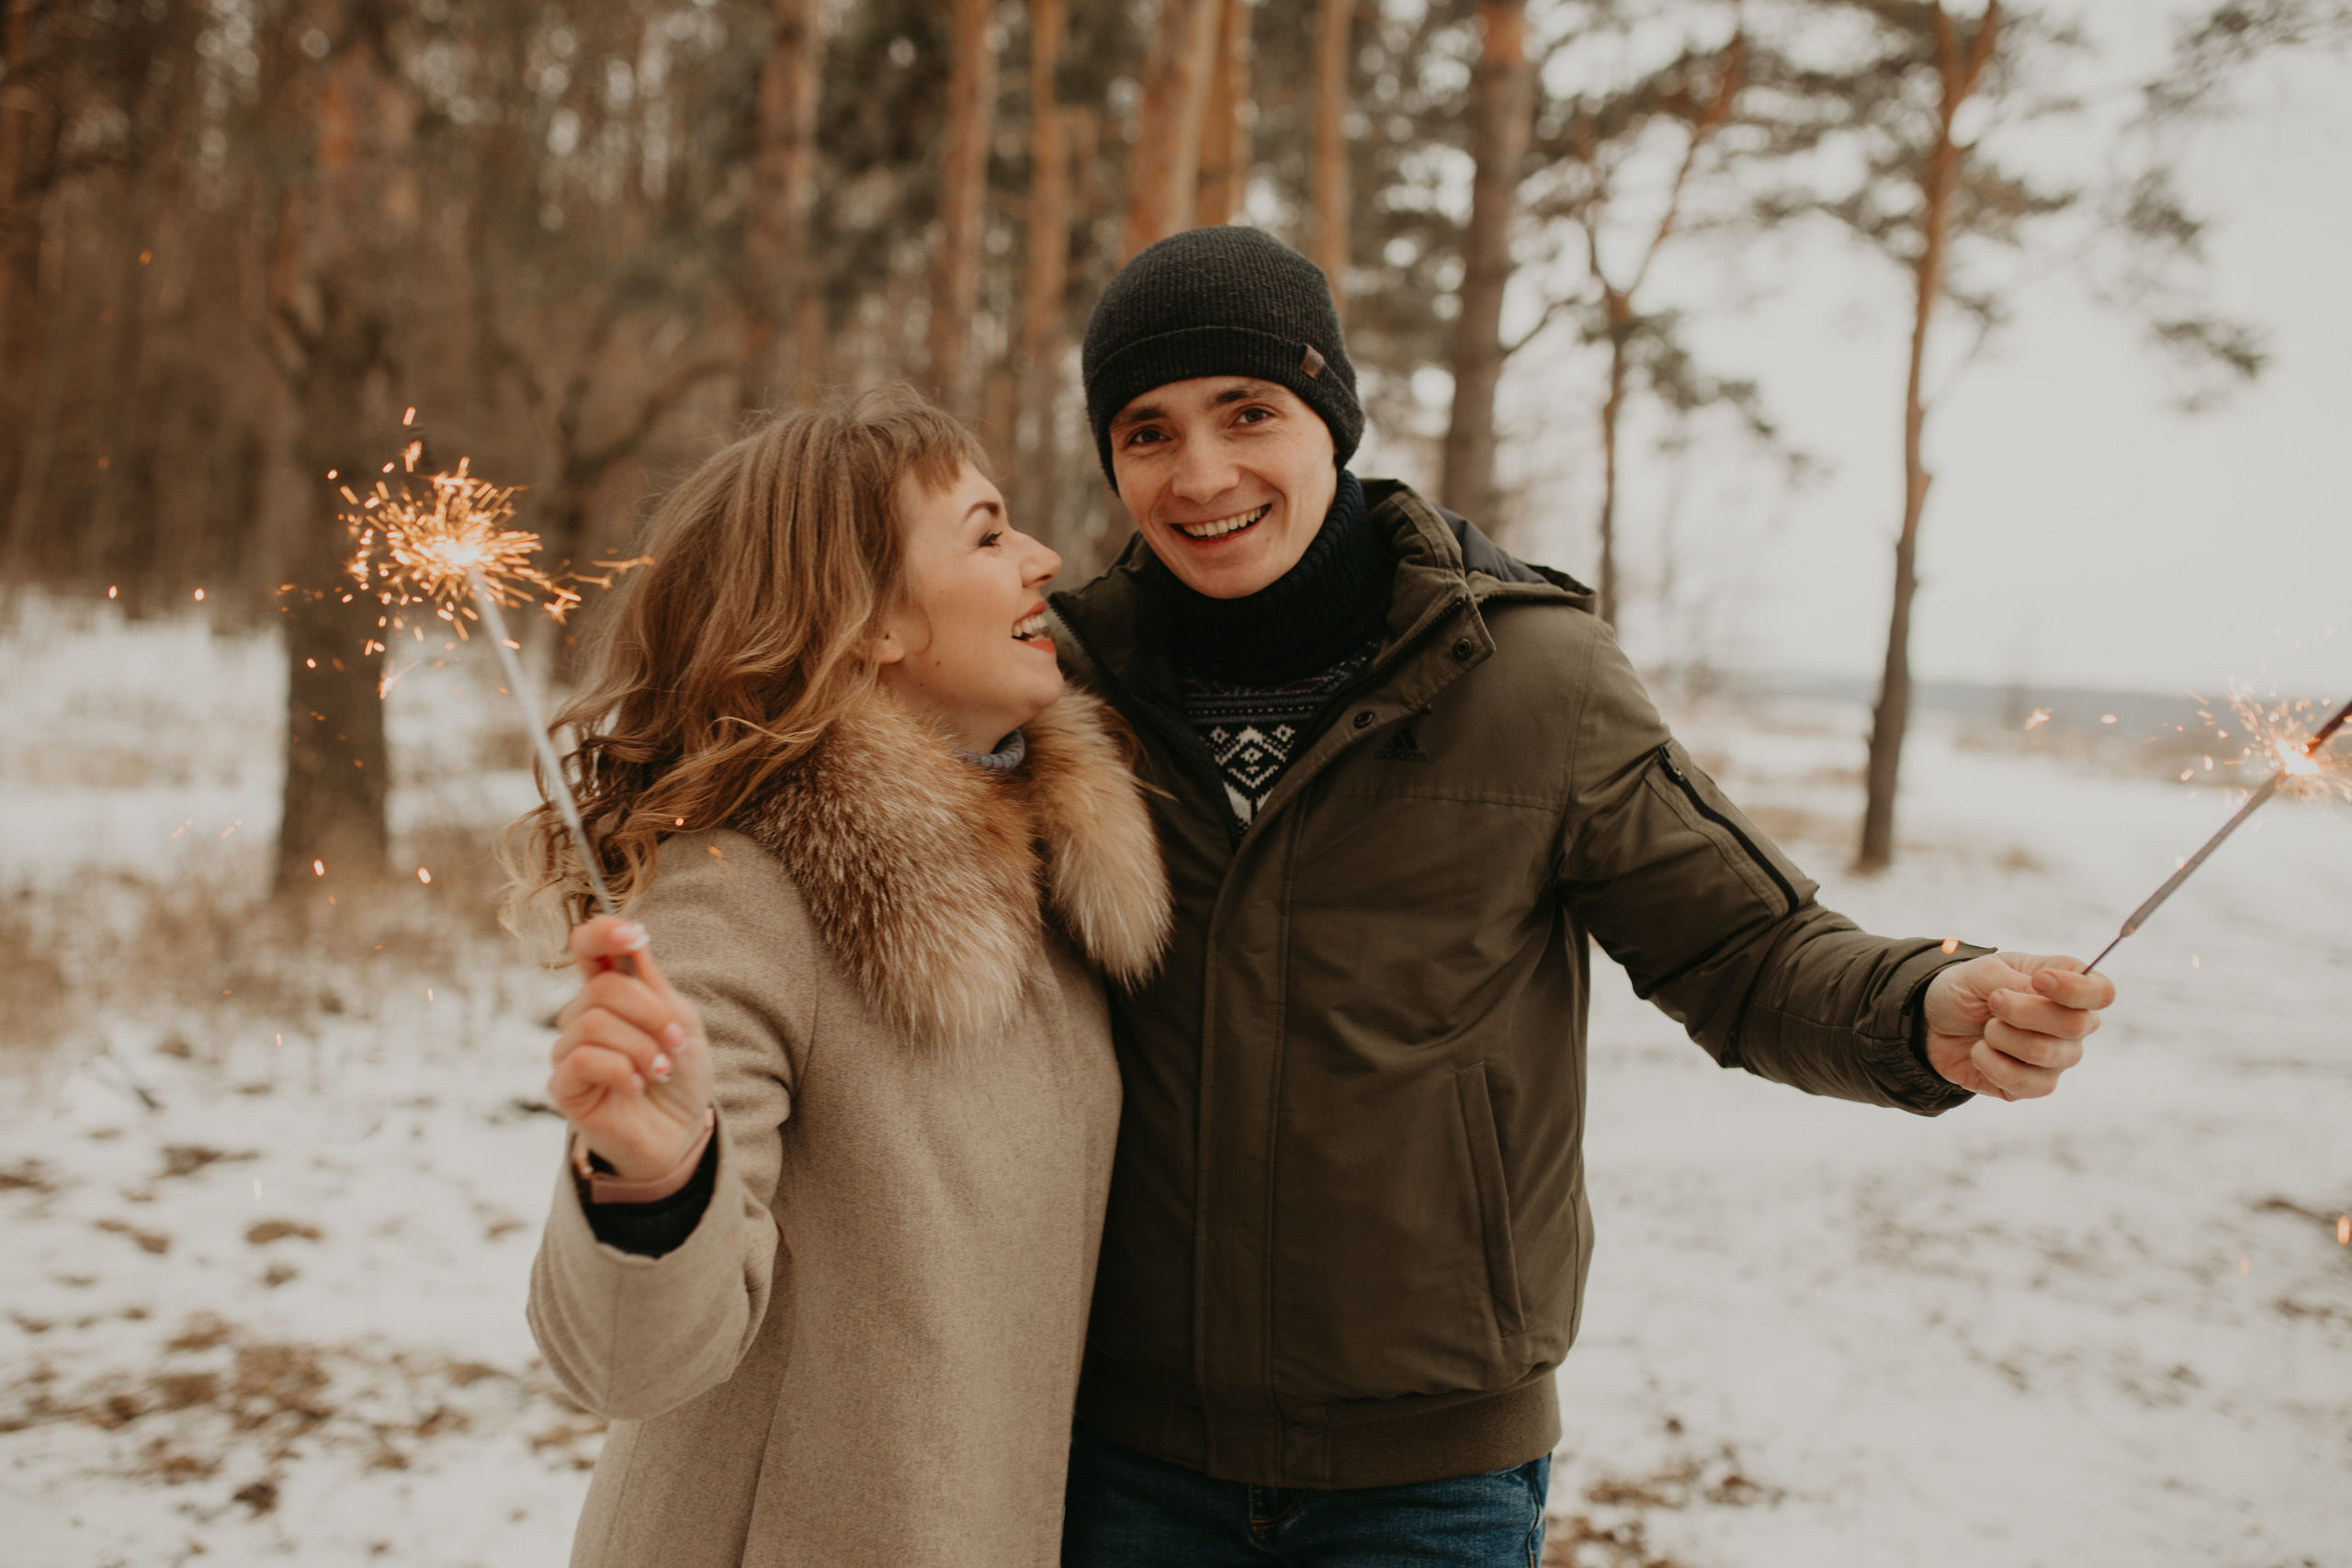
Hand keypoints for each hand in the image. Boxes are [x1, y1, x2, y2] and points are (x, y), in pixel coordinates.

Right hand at [548, 917, 712, 1179]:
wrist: (680, 1132)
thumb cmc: (679, 1074)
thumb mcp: (679, 1020)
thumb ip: (652, 982)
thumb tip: (633, 933)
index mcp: (610, 992)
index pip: (588, 947)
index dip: (604, 933)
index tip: (635, 934)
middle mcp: (582, 1015)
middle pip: (604, 988)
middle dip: (651, 1014)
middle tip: (676, 1042)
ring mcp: (568, 1050)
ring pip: (595, 1023)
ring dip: (641, 1047)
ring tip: (660, 1070)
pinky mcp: (563, 1086)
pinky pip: (583, 1060)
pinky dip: (621, 1070)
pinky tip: (637, 1085)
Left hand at [1922, 952, 2113, 1100]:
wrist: (1933, 1024)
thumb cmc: (1966, 990)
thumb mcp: (1982, 972)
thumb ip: (2015, 982)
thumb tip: (2041, 996)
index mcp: (2067, 986)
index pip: (2101, 992)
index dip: (2076, 989)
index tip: (2040, 981)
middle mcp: (2072, 1025)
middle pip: (2075, 1025)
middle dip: (2022, 1012)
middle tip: (1993, 1001)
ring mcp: (2057, 1058)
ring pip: (2045, 1053)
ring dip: (2000, 1036)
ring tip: (1985, 1029)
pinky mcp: (2033, 1085)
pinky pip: (2024, 1083)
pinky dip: (1990, 1063)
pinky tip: (1980, 1052)